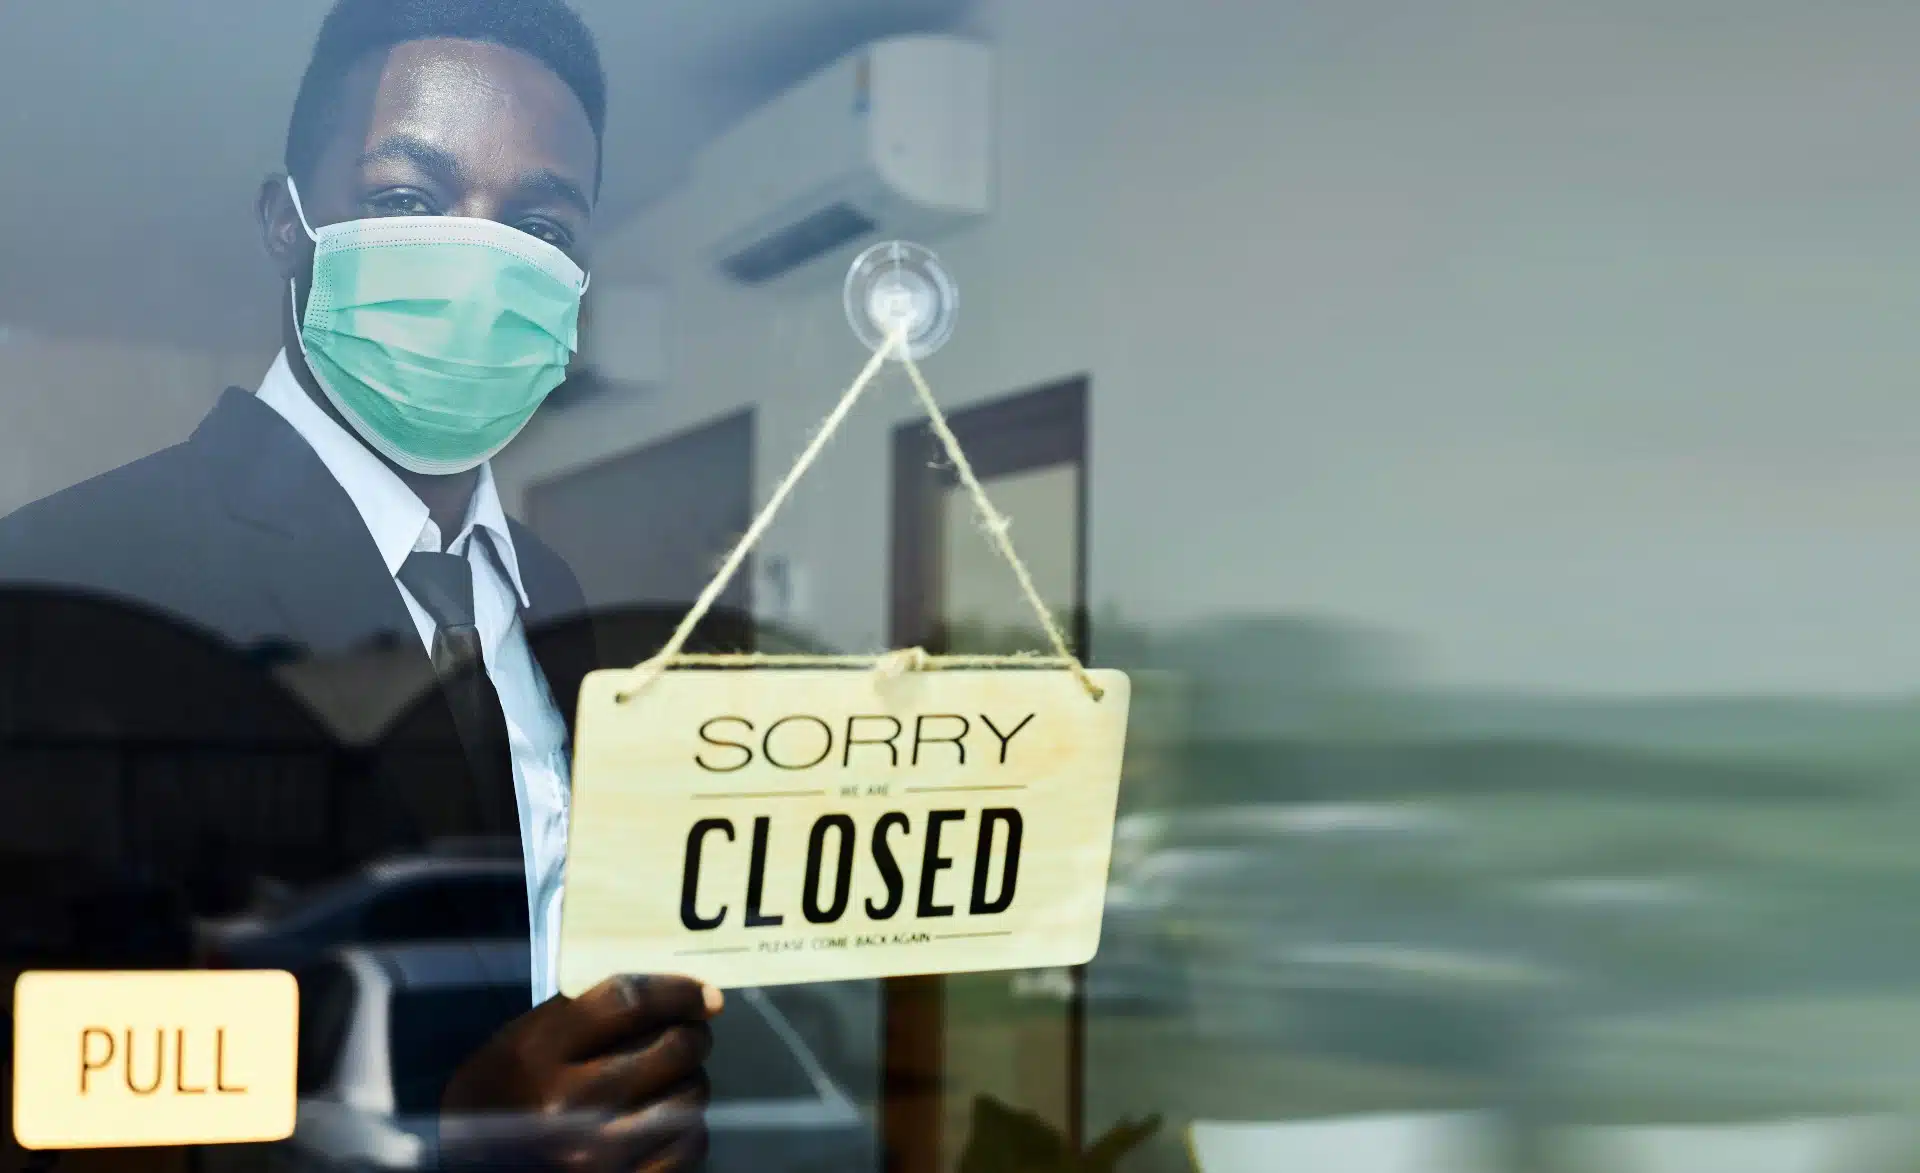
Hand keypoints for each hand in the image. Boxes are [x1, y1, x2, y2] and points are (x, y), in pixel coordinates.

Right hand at [439, 974, 723, 1171]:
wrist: (472, 1163)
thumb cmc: (505, 1090)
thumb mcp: (525, 1039)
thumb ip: (587, 1012)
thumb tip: (675, 995)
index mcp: (539, 1054)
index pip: (629, 1001)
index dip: (678, 992)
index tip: (702, 994)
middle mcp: (570, 1104)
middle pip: (672, 1047)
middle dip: (693, 1034)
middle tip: (690, 1034)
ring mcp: (596, 1154)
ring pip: (689, 1096)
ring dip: (691, 1081)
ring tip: (673, 1078)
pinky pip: (689, 1146)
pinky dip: (688, 1128)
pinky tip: (669, 1120)